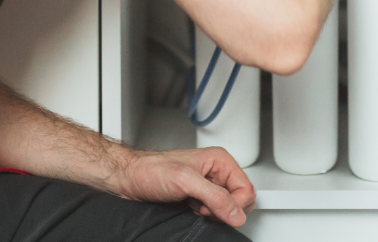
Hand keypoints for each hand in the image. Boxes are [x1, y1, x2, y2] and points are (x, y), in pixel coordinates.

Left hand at [113, 147, 255, 227]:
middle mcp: (216, 172)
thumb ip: (214, 196)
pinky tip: (191, 209)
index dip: (236, 204)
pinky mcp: (198, 199)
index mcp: (220, 160)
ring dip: (212, 214)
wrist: (131, 179)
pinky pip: (213, 214)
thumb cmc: (152, 170)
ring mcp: (207, 187)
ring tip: (194, 205)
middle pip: (239, 200)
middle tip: (203, 205)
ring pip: (226, 210)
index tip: (218, 209)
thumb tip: (237, 212)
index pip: (246, 188)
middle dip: (223, 209)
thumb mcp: (185, 181)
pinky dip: (204, 216)